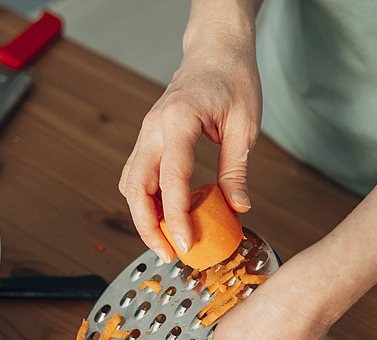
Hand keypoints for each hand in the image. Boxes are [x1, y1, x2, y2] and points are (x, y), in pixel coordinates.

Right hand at [118, 0, 260, 261]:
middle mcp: (154, 128)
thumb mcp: (245, 125)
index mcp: (178, 121)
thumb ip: (237, 169)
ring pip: (130, 183)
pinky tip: (165, 216)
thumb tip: (239, 208)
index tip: (186, 244)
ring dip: (143, 215)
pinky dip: (146, 200)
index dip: (176, 218)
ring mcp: (147, 132)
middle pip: (135, 187)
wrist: (217, 50)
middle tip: (168, 254)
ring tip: (166, 241)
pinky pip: (138, 174)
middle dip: (147, 226)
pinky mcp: (149, 138)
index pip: (171, 180)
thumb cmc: (233, 78)